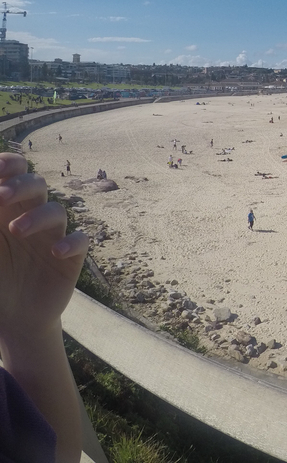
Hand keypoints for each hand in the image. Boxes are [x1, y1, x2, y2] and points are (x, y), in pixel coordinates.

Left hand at [0, 152, 87, 342]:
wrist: (11, 319)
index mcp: (6, 209)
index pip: (14, 172)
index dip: (9, 164)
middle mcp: (30, 216)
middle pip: (36, 183)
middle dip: (21, 184)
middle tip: (0, 197)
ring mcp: (52, 236)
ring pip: (56, 210)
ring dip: (37, 216)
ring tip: (17, 232)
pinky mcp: (71, 257)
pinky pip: (81, 240)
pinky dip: (71, 242)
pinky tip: (55, 252)